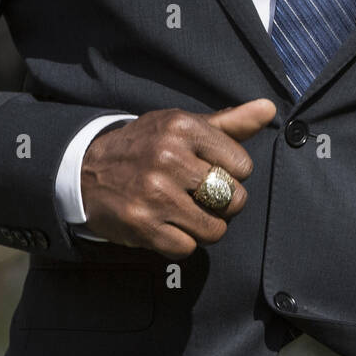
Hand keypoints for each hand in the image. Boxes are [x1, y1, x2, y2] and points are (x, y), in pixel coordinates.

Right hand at [79, 99, 276, 256]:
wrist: (85, 170)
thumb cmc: (146, 146)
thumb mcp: (182, 126)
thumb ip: (230, 122)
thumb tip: (270, 109)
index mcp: (183, 127)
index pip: (242, 166)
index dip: (231, 174)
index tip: (210, 171)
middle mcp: (169, 157)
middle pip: (233, 199)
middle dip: (223, 203)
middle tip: (200, 196)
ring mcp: (155, 193)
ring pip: (215, 228)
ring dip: (206, 226)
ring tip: (187, 212)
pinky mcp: (143, 224)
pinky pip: (187, 247)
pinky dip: (181, 242)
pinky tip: (167, 225)